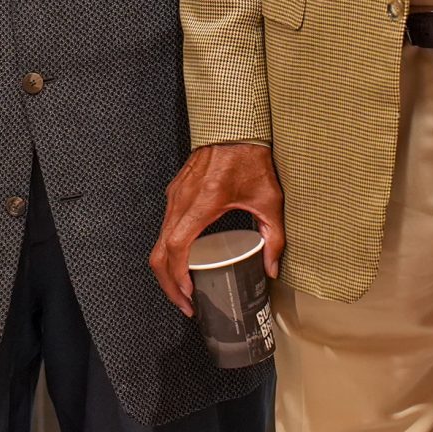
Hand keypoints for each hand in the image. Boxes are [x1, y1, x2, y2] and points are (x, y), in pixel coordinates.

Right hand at [148, 143, 284, 316]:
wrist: (233, 127)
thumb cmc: (250, 158)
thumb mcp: (269, 199)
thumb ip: (274, 237)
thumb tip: (271, 269)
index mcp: (203, 203)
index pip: (177, 246)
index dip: (178, 276)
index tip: (189, 295)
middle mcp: (182, 201)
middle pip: (160, 251)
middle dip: (168, 284)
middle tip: (186, 304)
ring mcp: (174, 196)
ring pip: (158, 241)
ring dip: (167, 269)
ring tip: (185, 289)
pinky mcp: (175, 193)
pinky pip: (164, 228)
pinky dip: (169, 251)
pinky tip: (186, 262)